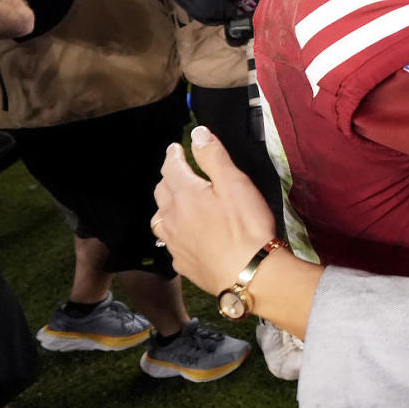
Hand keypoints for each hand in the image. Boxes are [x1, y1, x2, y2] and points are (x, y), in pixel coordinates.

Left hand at [152, 126, 276, 295]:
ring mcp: (173, 242)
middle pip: (162, 191)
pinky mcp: (182, 262)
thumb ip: (213, 156)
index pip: (171, 167)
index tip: (175, 148)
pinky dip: (174, 231)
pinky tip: (185, 234)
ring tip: (176, 202)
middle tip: (177, 171)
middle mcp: (171, 217)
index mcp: (184, 194)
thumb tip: (197, 133)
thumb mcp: (235, 183)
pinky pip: (170, 241)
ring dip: (166, 205)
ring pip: (160, 218)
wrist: (248, 274)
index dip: (174, 155)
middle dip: (168, 177)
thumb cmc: (246, 226)